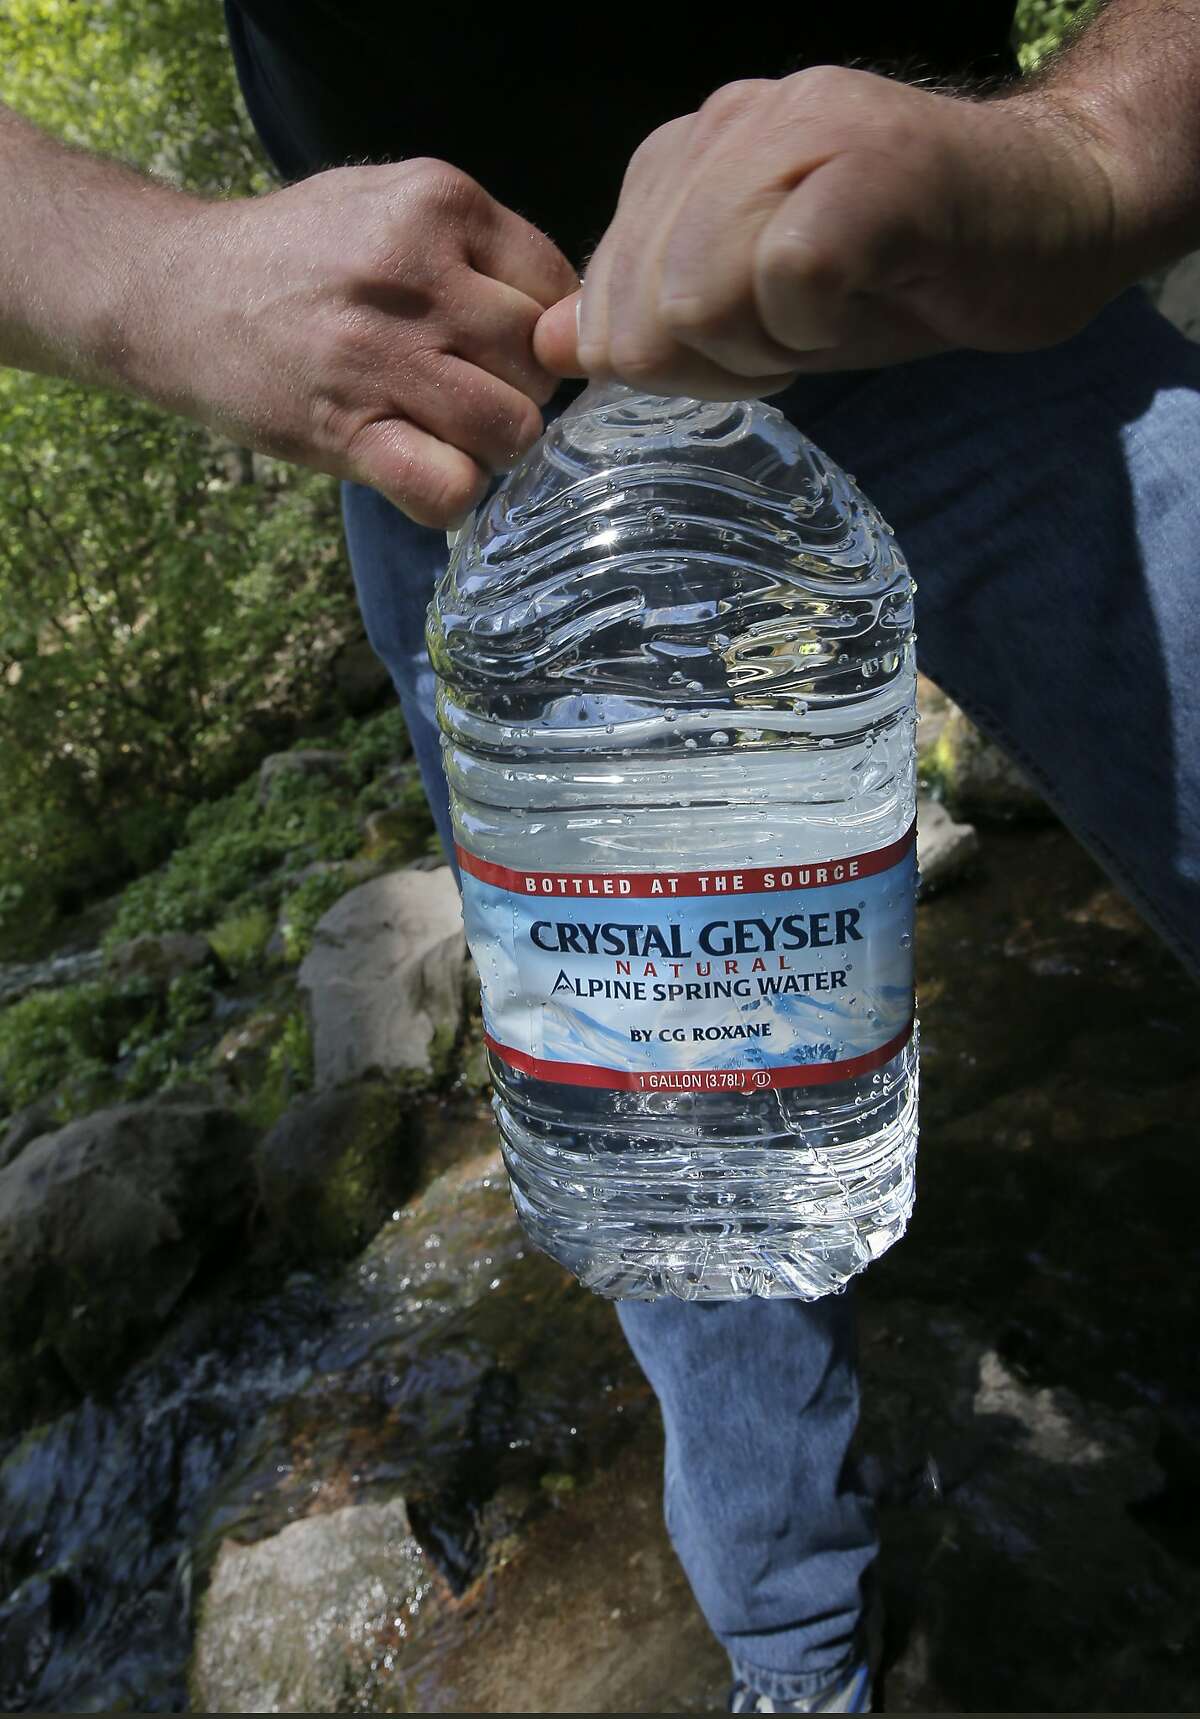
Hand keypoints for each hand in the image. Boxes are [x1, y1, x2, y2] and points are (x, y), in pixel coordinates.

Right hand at [142, 161, 577, 525]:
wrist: (171, 291)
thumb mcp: (385, 202)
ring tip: (442, 432)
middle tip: (463, 395)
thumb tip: (565, 321)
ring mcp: (380, 355)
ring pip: (511, 430)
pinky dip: (450, 496)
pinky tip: (420, 474)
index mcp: (440, 202)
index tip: (498, 350)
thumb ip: (476, 246)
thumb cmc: (293, 255)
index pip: (559, 291)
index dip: (542, 335)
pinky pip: (449, 486)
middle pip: (539, 366)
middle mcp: (416, 273)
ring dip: (490, 449)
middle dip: (518, 392)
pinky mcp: (345, 430)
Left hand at [533, 67, 1118, 395]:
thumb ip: (654, 324)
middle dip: (713, 365)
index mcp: (686, 157)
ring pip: (697, 296)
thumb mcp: (755, 317)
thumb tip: (554, 344)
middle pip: (640, 312)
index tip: (754, 346)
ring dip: (767, 348)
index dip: (671, 362)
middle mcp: (728, 124)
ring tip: (832, 316)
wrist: (1053, 217)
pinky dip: (819, 326)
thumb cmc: (904, 274)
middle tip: (797, 339)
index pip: (604, 302)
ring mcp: (798, 131)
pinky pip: (785, 279)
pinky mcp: (868, 164)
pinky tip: (862, 303)